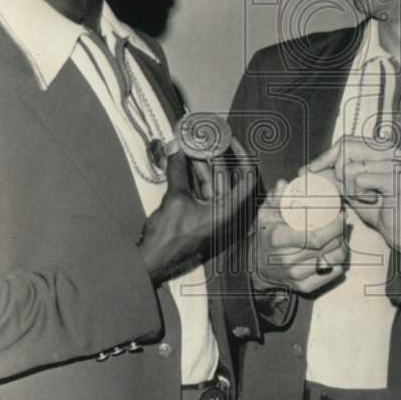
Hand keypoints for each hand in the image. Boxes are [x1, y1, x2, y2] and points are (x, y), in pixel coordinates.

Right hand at [138, 140, 255, 285]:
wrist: (153, 262)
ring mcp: (214, 216)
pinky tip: (184, 161)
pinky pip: (204, 192)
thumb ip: (177, 170)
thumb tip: (175, 147)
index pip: (247, 178)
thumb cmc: (168, 237)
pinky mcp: (202, 218)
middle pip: (228, 177)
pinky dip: (195, 177)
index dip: (242, 155)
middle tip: (205, 137)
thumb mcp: (174, 198)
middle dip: (215, 156)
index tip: (230, 139)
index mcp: (228, 211)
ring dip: (203, 165)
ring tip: (191, 144)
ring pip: (214, 183)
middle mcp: (226, 214)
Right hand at [251, 180, 349, 295]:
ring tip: (341, 235)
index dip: (334, 226)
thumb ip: (276, 198)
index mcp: (279, 239)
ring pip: (333, 260)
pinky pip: (332, 274)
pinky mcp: (305, 287)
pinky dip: (339, 261)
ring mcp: (297, 276)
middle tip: (342, 222)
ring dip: (343, 246)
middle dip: (341, 232)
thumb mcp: (266, 215)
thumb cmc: (266, 236)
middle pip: (328, 247)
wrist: (256, 267)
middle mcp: (288, 260)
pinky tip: (336, 251)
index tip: (340, 215)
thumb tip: (284, 184)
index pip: (316, 237)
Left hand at [305, 137, 400, 256]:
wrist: (398, 229)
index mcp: (380, 147)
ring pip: (350, 168)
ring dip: (351, 189)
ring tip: (366, 196)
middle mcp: (390, 149)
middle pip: (345, 149)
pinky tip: (374, 200)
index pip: (345, 141)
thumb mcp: (348, 187)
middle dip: (338, 173)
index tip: (308, 171)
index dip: (325, 156)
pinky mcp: (394, 177)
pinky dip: (360, 195)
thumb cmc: (376, 207)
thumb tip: (306, 170)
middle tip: (348, 189)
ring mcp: (393, 161)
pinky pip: (360, 181)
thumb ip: (332, 175)